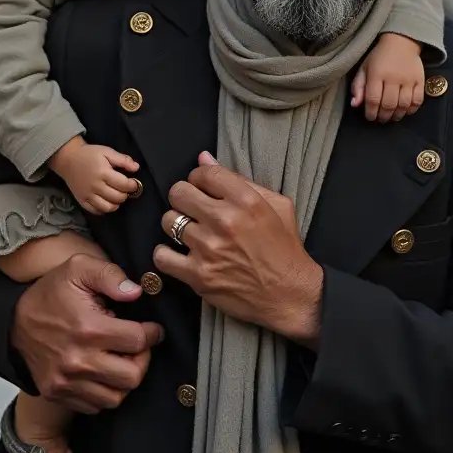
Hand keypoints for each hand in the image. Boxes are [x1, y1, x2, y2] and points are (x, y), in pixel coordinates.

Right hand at [12, 254, 163, 414]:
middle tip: (137, 348)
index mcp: (88, 328)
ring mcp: (66, 381)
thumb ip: (110, 275)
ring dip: (124, 380)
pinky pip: (95, 406)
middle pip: (132, 376)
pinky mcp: (58, 393)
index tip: (151, 329)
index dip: (151, 333)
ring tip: (120, 360)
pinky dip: (105, 393)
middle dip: (142, 360)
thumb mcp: (78, 268)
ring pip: (116, 397)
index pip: (138, 341)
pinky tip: (102, 372)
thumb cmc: (51, 293)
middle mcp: (77, 360)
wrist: (13, 322)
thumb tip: (136, 292)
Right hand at [49, 137, 140, 214]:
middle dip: (125, 194)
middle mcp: (96, 186)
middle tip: (125, 189)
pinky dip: (104, 209)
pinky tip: (107, 201)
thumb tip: (136, 168)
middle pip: (118, 197)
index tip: (134, 183)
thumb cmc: (89, 154)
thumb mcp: (107, 151)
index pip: (124, 185)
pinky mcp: (82, 201)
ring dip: (116, 203)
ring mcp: (88, 195)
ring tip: (117, 196)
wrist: (68, 159)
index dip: (133, 185)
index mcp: (103, 172)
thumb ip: (122, 159)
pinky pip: (96, 211)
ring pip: (108, 207)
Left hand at [153, 153, 322, 345]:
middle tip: (193, 210)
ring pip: (168, 221)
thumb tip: (204, 157)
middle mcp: (225, 220)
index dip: (198, 179)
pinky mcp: (198, 275)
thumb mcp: (277, 206)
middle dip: (184, 198)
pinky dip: (166, 254)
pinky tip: (179, 255)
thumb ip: (241, 179)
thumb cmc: (285, 249)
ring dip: (176, 225)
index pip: (202, 173)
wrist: (290, 295)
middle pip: (178, 193)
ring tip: (190, 233)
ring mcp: (209, 248)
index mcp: (246, 199)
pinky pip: (161, 255)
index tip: (202, 189)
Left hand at [351, 33, 424, 121]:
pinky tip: (405, 111)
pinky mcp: (420, 80)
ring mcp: (408, 79)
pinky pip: (418, 100)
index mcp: (377, 74)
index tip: (370, 117)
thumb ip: (358, 86)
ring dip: (397, 115)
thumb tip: (355, 105)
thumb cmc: (379, 56)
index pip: (373, 99)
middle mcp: (393, 77)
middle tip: (381, 119)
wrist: (402, 41)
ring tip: (392, 117)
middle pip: (389, 105)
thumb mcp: (364, 68)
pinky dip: (411, 110)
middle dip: (383, 116)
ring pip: (403, 105)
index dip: (371, 113)